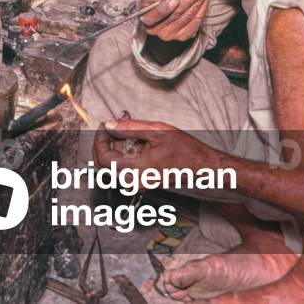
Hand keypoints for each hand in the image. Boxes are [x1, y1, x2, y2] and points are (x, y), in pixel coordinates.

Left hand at [93, 116, 221, 175]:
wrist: (203, 166)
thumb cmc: (186, 150)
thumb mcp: (157, 131)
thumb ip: (129, 128)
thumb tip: (108, 125)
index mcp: (136, 170)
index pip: (103, 159)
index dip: (99, 140)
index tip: (105, 126)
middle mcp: (134, 180)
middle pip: (105, 162)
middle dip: (107, 139)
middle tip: (116, 122)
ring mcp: (139, 182)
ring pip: (115, 163)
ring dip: (116, 142)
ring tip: (128, 124)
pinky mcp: (143, 179)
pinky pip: (125, 165)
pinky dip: (125, 148)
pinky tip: (135, 135)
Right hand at [139, 0, 210, 41]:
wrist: (158, 14)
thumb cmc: (156, 0)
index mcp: (146, 17)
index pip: (156, 14)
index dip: (165, 8)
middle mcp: (157, 30)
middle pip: (177, 13)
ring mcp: (170, 35)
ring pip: (188, 17)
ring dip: (200, 1)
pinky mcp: (182, 37)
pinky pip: (196, 24)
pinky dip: (202, 10)